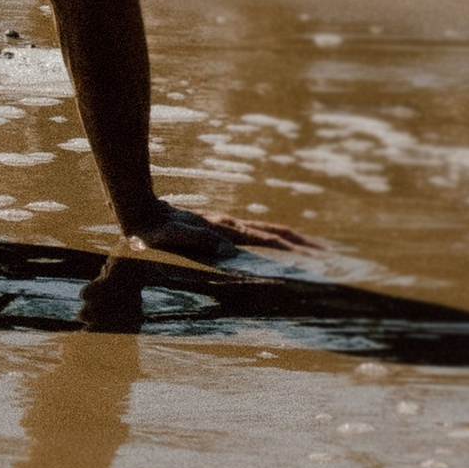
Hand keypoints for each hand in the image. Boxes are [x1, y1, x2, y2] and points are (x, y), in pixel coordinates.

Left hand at [120, 203, 321, 266]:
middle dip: (303, 246)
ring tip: (314, 251)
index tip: (315, 261)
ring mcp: (226, 225)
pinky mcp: (218, 228)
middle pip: (275, 235)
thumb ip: (201, 242)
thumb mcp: (173, 238)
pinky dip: (273, 241)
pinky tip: (277, 248)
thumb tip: (229, 252)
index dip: (291, 252)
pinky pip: (254, 235)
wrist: (138, 206)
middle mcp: (230, 225)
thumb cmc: (153, 229)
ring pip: (267, 233)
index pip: (266, 242)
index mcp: (225, 230)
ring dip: (292, 242)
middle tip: (330, 257)